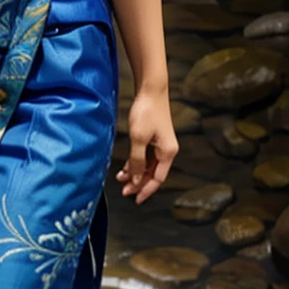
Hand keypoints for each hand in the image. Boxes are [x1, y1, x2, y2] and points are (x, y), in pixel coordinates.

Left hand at [115, 89, 178, 204]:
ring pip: (149, 165)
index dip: (146, 190)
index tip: (135, 199)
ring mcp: (161, 143)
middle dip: (139, 183)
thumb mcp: (139, 138)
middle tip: (124, 190)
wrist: (150, 89)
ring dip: (136, 172)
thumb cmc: (147, 111)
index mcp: (168, 153)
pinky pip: (146, 156)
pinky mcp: (155, 136)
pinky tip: (126, 166)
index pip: (158, 179)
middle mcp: (167, 150)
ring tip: (121, 178)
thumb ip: (137, 161)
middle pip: (154, 174)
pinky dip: (136, 162)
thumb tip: (136, 179)